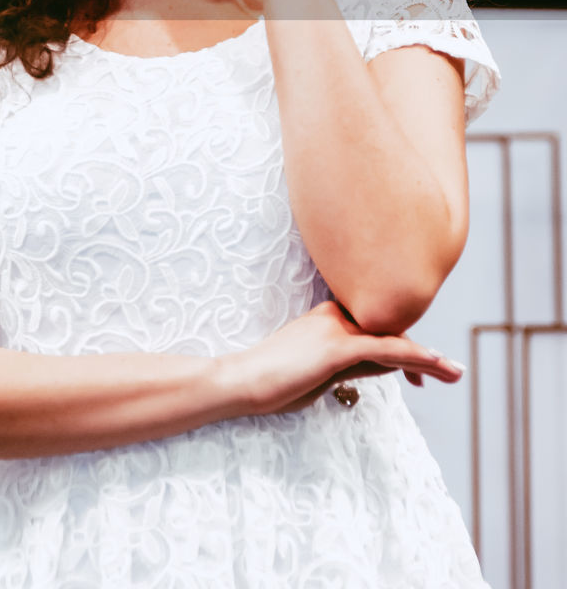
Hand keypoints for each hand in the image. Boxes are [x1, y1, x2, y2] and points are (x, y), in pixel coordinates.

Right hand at [219, 301, 465, 417]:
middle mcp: (338, 318)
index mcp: (331, 319)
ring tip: (456, 372)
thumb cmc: (273, 380)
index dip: (407, 350)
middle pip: (390, 333)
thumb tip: (380, 368)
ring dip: (430, 358)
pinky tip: (435, 364)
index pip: (378, 330)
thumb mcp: (319, 372)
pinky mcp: (337, 348)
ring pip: (394, 340)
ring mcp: (337, 331)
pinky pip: (385, 350)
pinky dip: (414, 357)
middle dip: (423, 354)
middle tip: (453, 371)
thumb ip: (350, 365)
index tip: (427, 373)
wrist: (242, 381)